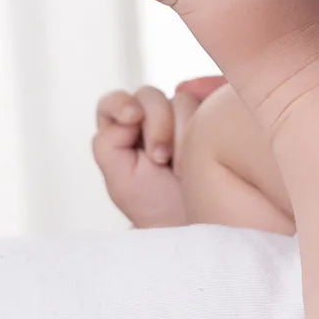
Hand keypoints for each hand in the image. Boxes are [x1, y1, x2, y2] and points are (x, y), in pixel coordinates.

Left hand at [90, 77, 223, 227]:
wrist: (198, 222)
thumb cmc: (156, 206)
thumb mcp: (120, 181)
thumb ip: (108, 143)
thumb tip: (131, 111)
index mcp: (120, 132)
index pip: (113, 102)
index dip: (121, 103)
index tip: (133, 118)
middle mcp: (149, 119)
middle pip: (148, 96)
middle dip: (157, 125)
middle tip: (162, 159)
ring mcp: (181, 117)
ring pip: (181, 100)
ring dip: (182, 132)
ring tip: (184, 166)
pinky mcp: (210, 117)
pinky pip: (208, 104)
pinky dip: (206, 124)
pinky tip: (206, 148)